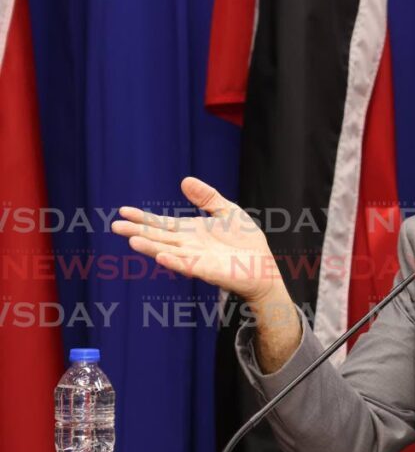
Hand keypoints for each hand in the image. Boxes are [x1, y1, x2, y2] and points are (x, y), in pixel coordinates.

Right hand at [112, 177, 281, 302]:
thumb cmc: (244, 240)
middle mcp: (188, 246)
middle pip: (159, 238)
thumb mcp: (226, 211)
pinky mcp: (208, 271)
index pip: (162, 224)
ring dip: (151, 247)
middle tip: (115, 226)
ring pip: (169, 252)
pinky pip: (189, 266)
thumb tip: (184, 180)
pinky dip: (175, 262)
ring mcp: (196, 259)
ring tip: (132, 241)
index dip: (143, 218)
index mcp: (190, 231)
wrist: (263, 265)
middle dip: (138, 232)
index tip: (123, 211)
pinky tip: (162, 256)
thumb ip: (206, 197)